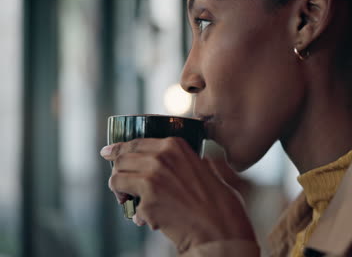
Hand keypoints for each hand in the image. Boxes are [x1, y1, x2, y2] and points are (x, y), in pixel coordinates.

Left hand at [100, 137, 255, 252]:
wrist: (219, 230)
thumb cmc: (221, 205)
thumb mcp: (211, 172)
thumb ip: (198, 163)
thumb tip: (200, 161)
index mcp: (175, 146)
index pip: (136, 142)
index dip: (118, 148)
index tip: (108, 152)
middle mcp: (161, 157)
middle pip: (122, 159)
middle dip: (118, 171)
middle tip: (120, 183)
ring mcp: (151, 178)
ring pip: (116, 179)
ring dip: (120, 191)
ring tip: (129, 201)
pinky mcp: (146, 202)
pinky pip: (129, 206)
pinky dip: (136, 214)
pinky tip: (149, 220)